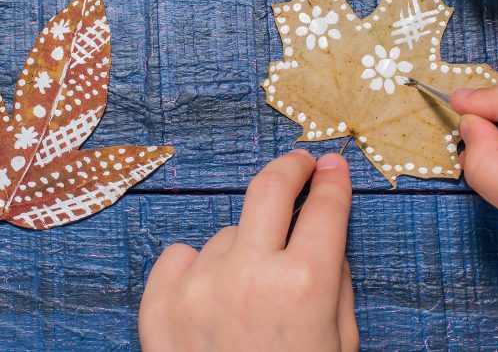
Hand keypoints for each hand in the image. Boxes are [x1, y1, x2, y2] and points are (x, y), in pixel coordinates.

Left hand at [139, 150, 357, 351]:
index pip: (325, 208)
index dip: (333, 182)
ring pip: (227, 234)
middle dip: (290, 167)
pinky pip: (181, 254)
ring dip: (243, 250)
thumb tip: (323, 225)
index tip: (333, 166)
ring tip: (247, 302)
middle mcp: (249, 275)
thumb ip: (335, 281)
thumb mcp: (339, 343)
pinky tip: (210, 303)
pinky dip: (196, 269)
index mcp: (305, 285)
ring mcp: (198, 285)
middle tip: (300, 164)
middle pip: (270, 188)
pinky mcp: (158, 302)